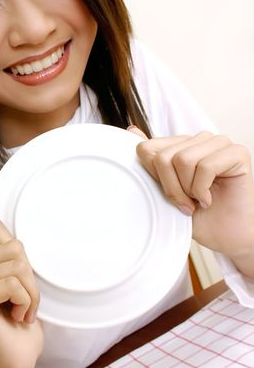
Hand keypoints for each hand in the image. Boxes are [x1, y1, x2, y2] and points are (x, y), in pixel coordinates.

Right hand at [0, 218, 42, 367]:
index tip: (17, 280)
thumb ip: (9, 255)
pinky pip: (13, 285)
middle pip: (14, 248)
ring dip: (31, 293)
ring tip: (22, 310)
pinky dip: (26, 302)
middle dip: (30, 277)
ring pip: (17, 267)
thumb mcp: (17, 277)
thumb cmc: (19, 320)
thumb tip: (14, 237)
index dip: (17, 252)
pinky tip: (17, 316)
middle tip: (24, 301)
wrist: (15, 359)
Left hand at [129, 128, 253, 277]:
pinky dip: (203, 190)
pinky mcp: (237, 153)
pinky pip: (205, 166)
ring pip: (182, 159)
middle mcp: (199, 139)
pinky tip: (210, 199)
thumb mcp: (164, 191)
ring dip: (188, 190)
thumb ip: (151, 161)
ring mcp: (219, 143)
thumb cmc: (198, 217)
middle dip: (171, 188)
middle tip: (186, 203)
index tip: (170, 196)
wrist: (227, 237)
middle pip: (163, 157)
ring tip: (199, 200)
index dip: (154, 178)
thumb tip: (130, 130)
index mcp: (180, 144)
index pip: (147, 149)